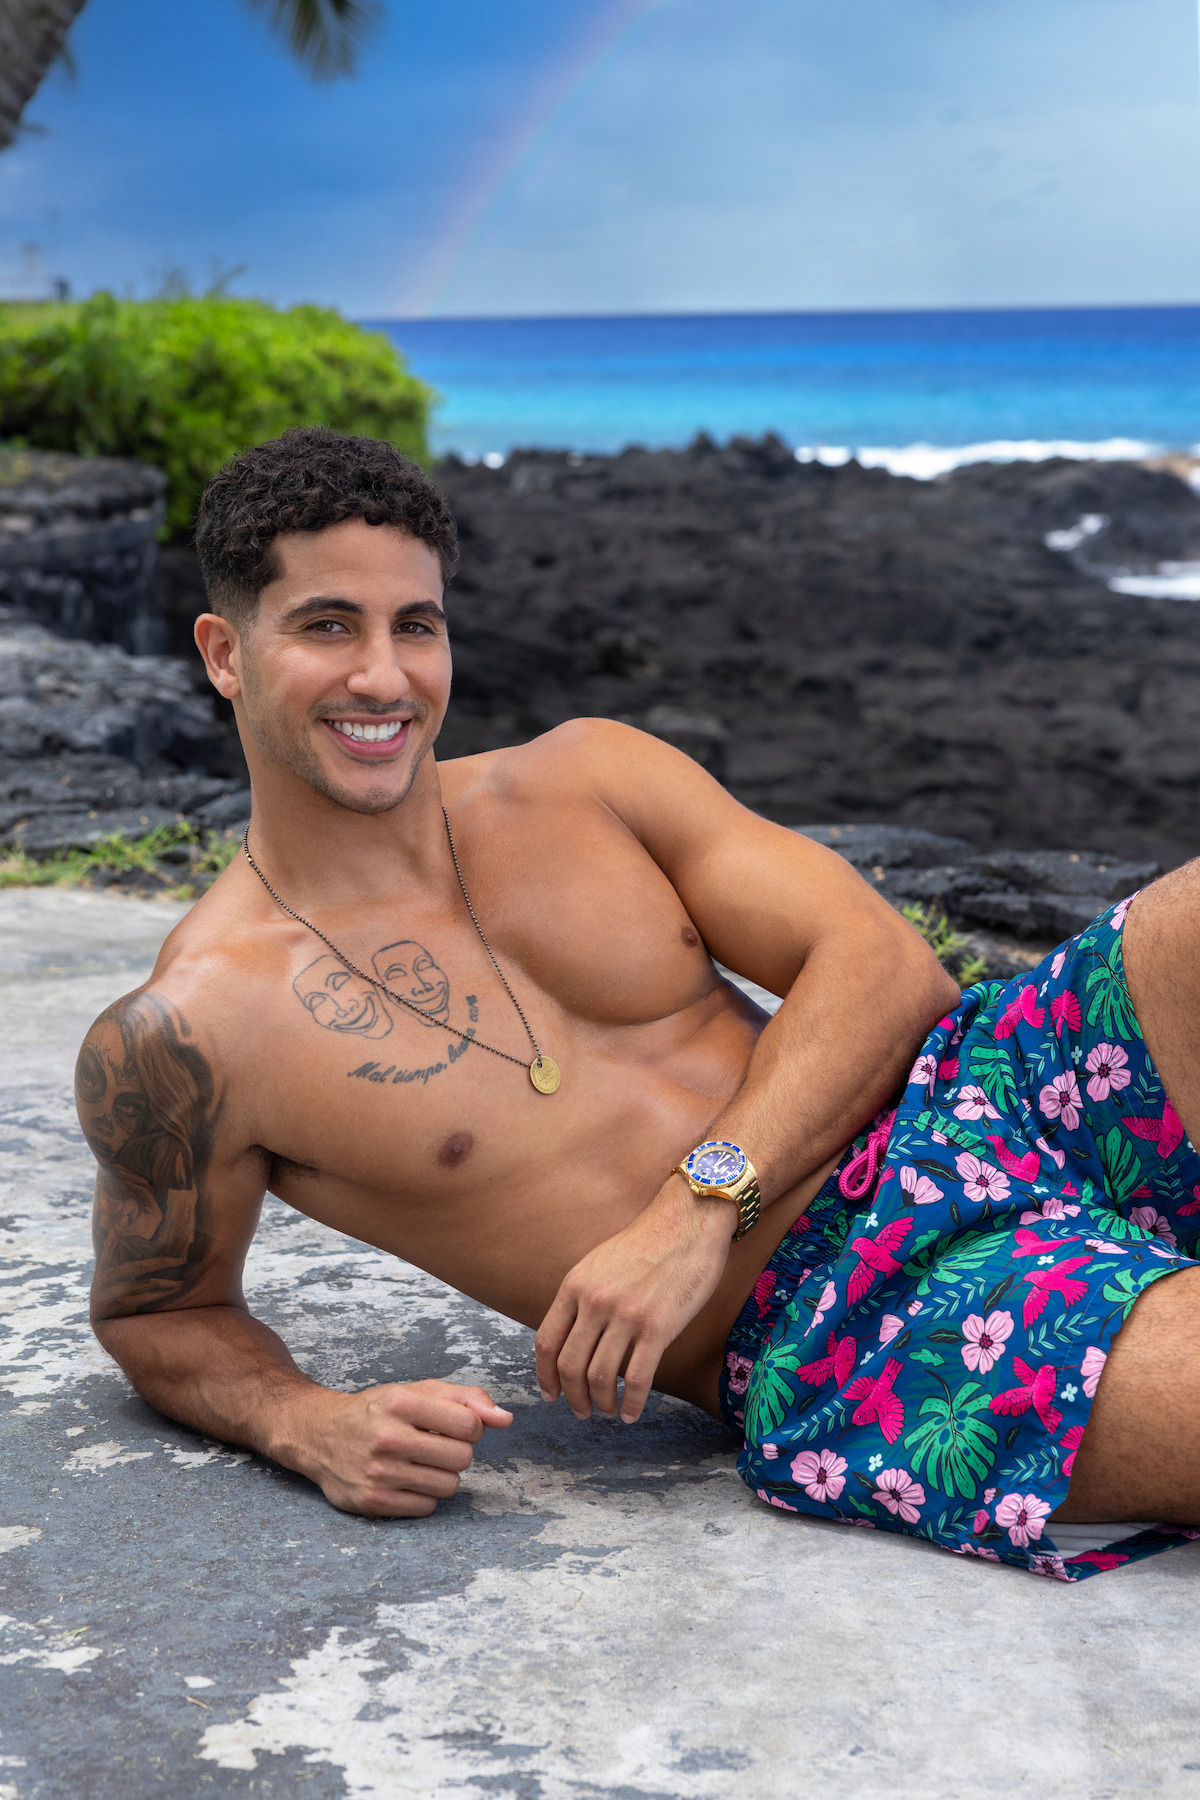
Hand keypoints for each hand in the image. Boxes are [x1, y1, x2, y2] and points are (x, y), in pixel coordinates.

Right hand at [296, 1378, 512, 1516]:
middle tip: (433, 1445)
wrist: (320, 1434)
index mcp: (401, 1402)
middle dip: (456, 1452)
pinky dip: (424, 1495)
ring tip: (418, 1462)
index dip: (470, 1427)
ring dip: (441, 1476)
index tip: (453, 1426)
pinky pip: (427, 1508)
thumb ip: (467, 1398)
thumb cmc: (378, 1410)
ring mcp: (379, 1473)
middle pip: (462, 1459)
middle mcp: (388, 1437)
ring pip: (448, 1486)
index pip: (470, 1425)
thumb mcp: (418, 1391)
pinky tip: (405, 1479)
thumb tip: (506, 1419)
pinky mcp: (373, 1502)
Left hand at [535, 1179, 732, 1424]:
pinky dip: (631, 1403)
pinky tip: (632, 1412)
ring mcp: (626, 1315)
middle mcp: (595, 1302)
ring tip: (608, 1412)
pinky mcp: (658, 1327)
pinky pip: (638, 1379)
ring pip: (600, 1377)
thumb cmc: (648, 1243)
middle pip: (569, 1366)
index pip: (546, 1341)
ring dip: (602, 1404)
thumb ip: (583, 1297)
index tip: (551, 1394)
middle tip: (582, 1411)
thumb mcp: (599, 1262)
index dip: (545, 1375)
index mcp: (576, 1285)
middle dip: (573, 1397)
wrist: (688, 1220)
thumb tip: (573, 1337)